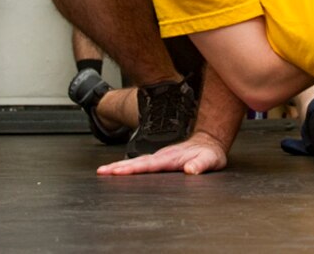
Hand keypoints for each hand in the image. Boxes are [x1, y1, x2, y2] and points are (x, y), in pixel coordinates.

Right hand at [96, 132, 228, 175]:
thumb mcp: (211, 159)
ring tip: (103, 171)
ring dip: (119, 166)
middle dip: (119, 167)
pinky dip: (127, 167)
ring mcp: (159, 157)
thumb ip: (201, 164)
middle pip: (137, 162)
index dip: (133, 168)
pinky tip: (117, 171)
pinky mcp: (159, 160)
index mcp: (172, 157)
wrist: (208, 141)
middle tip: (102, 172)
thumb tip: (191, 170)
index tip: (118, 171)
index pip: (150, 164)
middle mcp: (162, 156)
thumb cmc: (209, 153)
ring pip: (136, 162)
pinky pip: (141, 163)